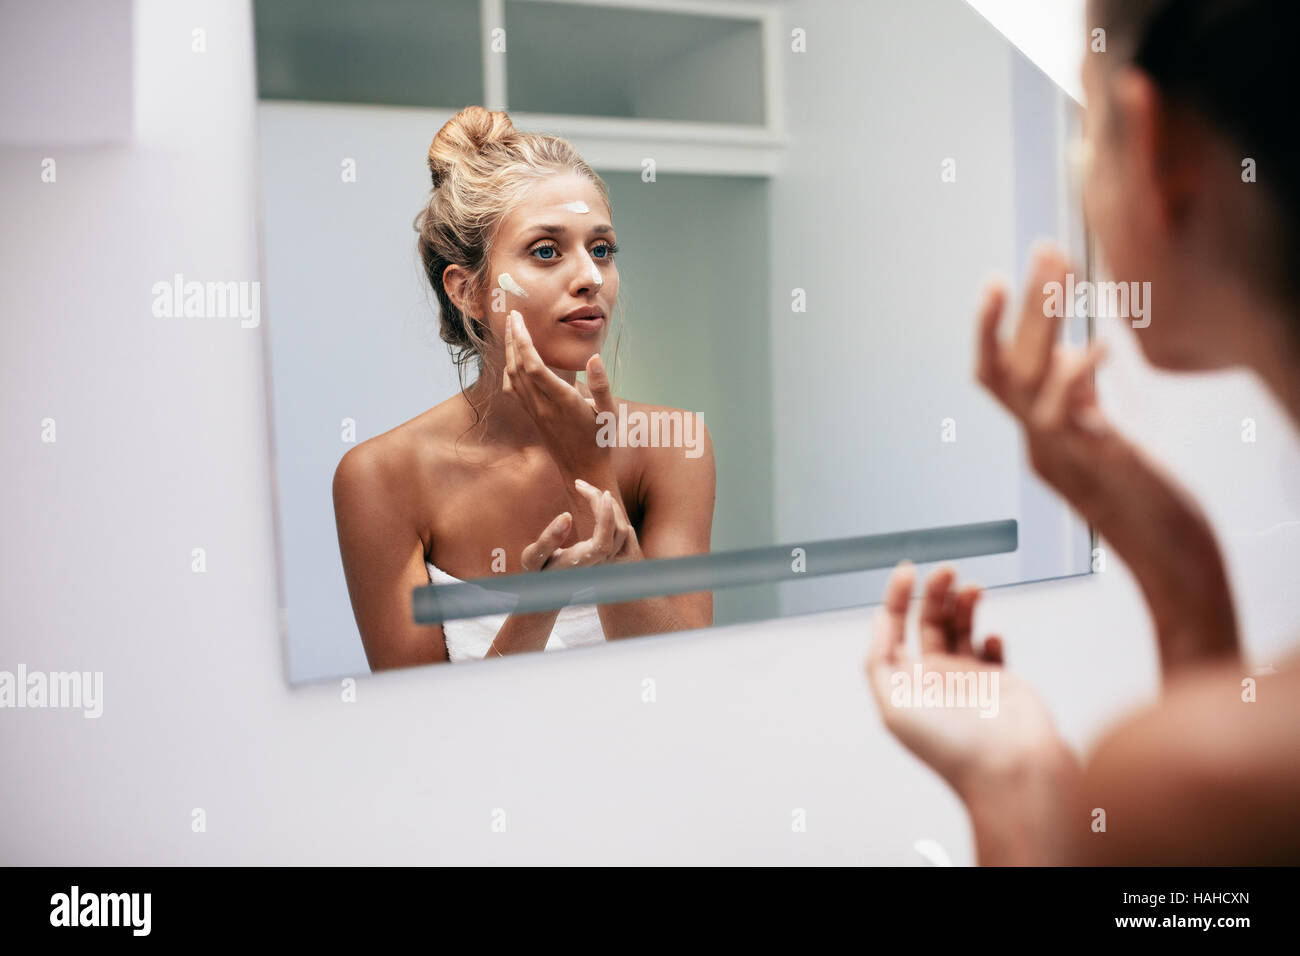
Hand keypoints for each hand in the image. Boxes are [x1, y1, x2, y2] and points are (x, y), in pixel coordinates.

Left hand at [503, 309, 615, 476]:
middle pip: (517, 366)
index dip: (522, 340)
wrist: (583, 471)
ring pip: (512, 377)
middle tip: (512, 315)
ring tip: (512, 330)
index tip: (519, 319)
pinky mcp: (532, 416)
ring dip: (509, 351)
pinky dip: (509, 370)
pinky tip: (513, 360)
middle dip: (512, 338)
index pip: (533, 366)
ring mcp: (534, 412)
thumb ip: (601, 384)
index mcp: (561, 400)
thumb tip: (594, 357)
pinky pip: (513, 389)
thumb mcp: (609, 413)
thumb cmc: (601, 441)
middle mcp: (542, 405)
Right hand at [520, 478, 637, 571]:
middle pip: (617, 531)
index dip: (607, 518)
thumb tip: (566, 516)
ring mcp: (605, 558)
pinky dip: (611, 513)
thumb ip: (548, 540)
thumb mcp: (533, 558)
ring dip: (610, 507)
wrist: (547, 589)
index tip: (602, 494)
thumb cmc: (537, 572)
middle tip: (580, 484)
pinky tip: (595, 502)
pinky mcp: (606, 552)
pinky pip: (619, 531)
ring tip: (587, 490)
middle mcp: (598, 562)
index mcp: (581, 562)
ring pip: (622, 531)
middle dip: (604, 503)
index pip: (603, 542)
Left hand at [864, 562, 1070, 796]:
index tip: (907, 570)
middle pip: (928, 622)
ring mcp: (968, 679)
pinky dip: (990, 637)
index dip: (896, 598)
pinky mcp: (1000, 682)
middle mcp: (933, 679)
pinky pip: (991, 650)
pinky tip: (990, 639)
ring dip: (963, 604)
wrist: (1010, 771)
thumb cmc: (952, 747)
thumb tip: (878, 618)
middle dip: (935, 593)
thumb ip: (879, 660)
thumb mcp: (894, 705)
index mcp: (905, 684)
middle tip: (947, 570)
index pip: (894, 630)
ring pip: (961, 628)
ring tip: (971, 589)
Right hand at [976, 242, 1238, 676]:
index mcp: (1041, 443)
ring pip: (1026, 380)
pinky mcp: (1095, 465)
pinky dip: (1078, 372)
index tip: (1000, 279)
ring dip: (1041, 319)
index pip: (996, 377)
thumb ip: (1088, 407)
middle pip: (1005, 368)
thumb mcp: (1112, 446)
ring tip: (1061, 268)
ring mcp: (1062, 457)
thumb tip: (1081, 356)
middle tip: (1043, 248)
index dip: (990, 330)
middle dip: (1024, 304)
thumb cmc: (1157, 511)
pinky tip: (1103, 343)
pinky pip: (1066, 414)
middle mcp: (1040, 448)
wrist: (1177, 572)